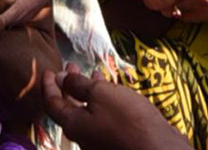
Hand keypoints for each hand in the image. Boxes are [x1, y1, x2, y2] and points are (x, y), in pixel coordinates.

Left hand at [43, 65, 189, 149]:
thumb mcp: (101, 94)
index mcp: (73, 125)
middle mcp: (83, 136)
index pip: (52, 104)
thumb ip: (79, 85)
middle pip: (69, 108)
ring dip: (88, 91)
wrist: (159, 149)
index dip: (49, 85)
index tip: (48, 70)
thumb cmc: (128, 120)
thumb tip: (62, 79)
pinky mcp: (116, 141)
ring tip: (94, 73)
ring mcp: (100, 142)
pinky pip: (102, 118)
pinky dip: (103, 102)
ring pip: (87, 112)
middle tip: (73, 66)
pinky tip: (113, 91)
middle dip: (69, 85)